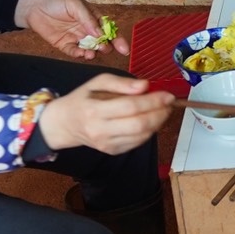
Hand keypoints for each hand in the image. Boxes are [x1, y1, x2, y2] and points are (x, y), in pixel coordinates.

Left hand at [17, 0, 120, 57]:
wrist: (32, 6)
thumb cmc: (55, 0)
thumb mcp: (74, 4)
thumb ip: (88, 19)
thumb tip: (100, 33)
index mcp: (92, 16)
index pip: (109, 29)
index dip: (117, 39)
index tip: (124, 49)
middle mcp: (86, 28)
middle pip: (101, 41)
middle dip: (105, 47)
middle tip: (104, 48)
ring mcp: (76, 37)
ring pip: (89, 49)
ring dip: (93, 53)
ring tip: (91, 54)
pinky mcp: (64, 45)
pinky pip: (75, 52)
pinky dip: (79, 55)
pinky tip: (80, 54)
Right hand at [38, 70, 175, 153]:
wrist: (65, 123)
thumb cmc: (84, 99)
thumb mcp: (98, 82)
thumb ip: (122, 83)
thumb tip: (145, 86)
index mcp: (95, 110)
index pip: (130, 106)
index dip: (153, 101)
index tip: (168, 95)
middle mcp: (100, 130)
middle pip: (139, 125)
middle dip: (160, 113)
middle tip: (169, 104)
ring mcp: (107, 144)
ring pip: (142, 136)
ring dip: (158, 123)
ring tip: (162, 110)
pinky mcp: (112, 151)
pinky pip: (138, 143)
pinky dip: (149, 131)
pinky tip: (150, 120)